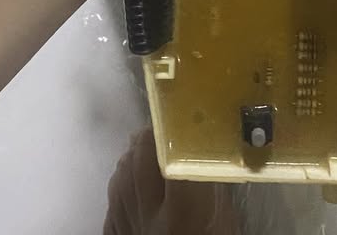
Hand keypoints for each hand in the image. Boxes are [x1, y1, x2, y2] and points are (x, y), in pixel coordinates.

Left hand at [103, 129, 240, 234]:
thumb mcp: (225, 225)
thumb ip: (215, 192)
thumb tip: (211, 154)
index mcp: (183, 214)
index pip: (173, 157)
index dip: (175, 130)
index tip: (183, 113)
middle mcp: (150, 219)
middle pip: (139, 161)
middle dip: (149, 137)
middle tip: (163, 126)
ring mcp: (129, 230)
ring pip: (120, 178)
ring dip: (131, 157)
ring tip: (143, 144)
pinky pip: (111, 204)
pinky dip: (120, 185)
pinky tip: (127, 177)